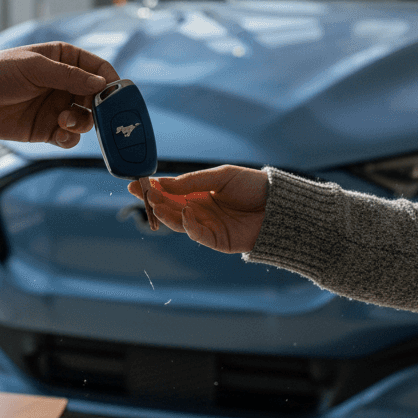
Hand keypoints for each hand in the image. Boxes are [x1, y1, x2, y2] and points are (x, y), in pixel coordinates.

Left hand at [0, 42, 117, 147]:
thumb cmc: (0, 73)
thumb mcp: (34, 68)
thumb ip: (69, 75)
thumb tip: (102, 83)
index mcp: (65, 60)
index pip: (98, 68)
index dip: (111, 80)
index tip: (117, 94)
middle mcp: (65, 84)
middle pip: (97, 98)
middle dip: (100, 108)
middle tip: (95, 114)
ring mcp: (58, 107)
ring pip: (86, 120)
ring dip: (82, 123)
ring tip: (64, 121)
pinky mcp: (48, 129)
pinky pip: (70, 137)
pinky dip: (70, 138)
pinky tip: (59, 134)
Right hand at [128, 165, 268, 253]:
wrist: (281, 206)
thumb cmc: (253, 187)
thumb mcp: (222, 176)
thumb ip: (194, 181)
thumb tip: (164, 184)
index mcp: (200, 192)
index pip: (171, 191)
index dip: (154, 187)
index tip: (136, 183)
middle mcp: (200, 210)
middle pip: (171, 207)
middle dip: (154, 200)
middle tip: (141, 193)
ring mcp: (207, 226)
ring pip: (179, 222)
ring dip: (165, 214)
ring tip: (155, 204)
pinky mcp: (217, 241)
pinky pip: (197, 234)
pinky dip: (189, 226)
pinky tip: (186, 214)